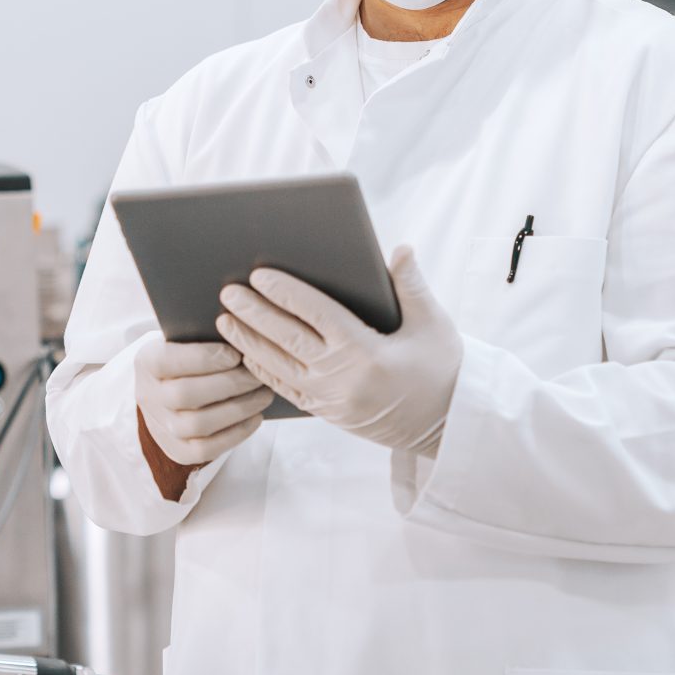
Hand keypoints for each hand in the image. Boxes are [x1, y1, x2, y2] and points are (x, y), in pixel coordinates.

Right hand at [134, 338, 273, 470]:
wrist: (172, 392)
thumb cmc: (191, 358)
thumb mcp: (189, 340)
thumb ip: (207, 337)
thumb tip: (242, 337)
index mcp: (146, 362)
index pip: (166, 361)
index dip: (203, 358)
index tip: (235, 354)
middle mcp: (147, 396)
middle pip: (185, 395)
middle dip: (229, 384)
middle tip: (257, 376)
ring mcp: (159, 427)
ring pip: (198, 425)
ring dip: (238, 409)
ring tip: (263, 394)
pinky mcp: (176, 451)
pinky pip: (205, 451)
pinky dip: (236, 434)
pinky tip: (256, 416)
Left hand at [217, 247, 461, 455]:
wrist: (449, 425)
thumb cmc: (443, 369)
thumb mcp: (434, 325)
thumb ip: (412, 285)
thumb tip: (399, 249)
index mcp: (367, 350)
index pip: (316, 314)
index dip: (285, 292)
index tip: (259, 275)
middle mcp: (343, 377)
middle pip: (288, 338)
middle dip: (254, 314)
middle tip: (227, 292)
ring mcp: (331, 399)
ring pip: (279, 367)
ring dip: (249, 342)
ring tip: (225, 320)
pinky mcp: (328, 414)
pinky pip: (286, 390)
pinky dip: (264, 371)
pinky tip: (247, 355)